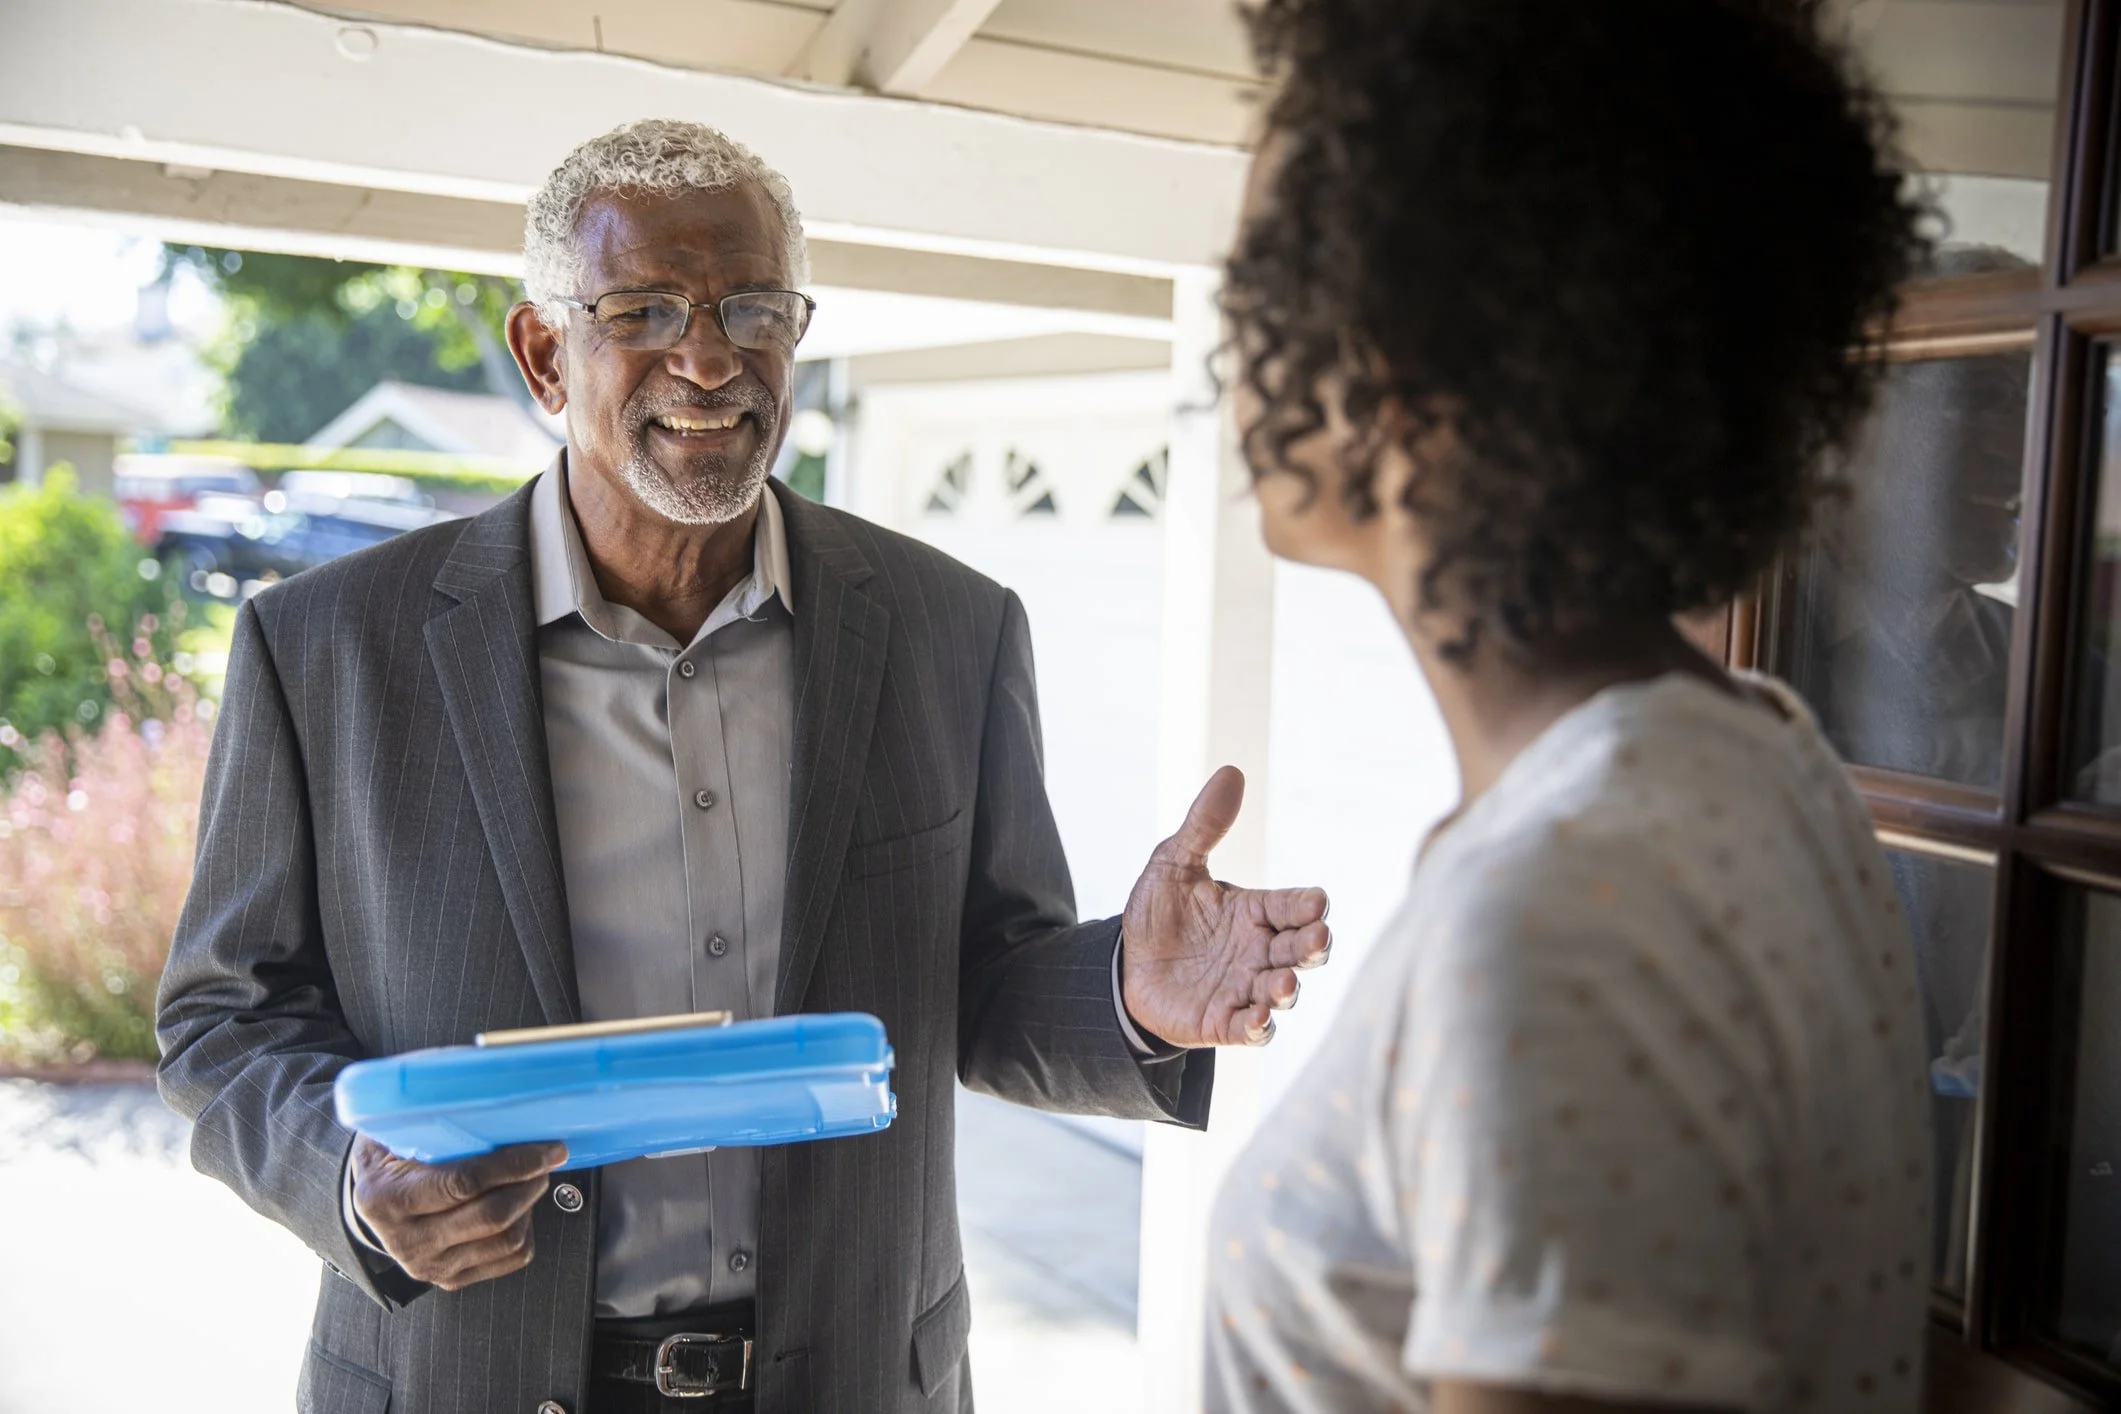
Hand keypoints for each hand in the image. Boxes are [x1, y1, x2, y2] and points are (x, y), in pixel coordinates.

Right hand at [350, 1136, 567, 1290]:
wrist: (373, 1199)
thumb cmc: (391, 1154)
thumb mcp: (397, 1129)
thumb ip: (435, 1118)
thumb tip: (493, 1098)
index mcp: (386, 1198)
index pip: (463, 1183)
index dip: (513, 1164)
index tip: (546, 1149)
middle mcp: (405, 1240)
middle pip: (492, 1216)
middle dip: (530, 1183)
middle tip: (544, 1159)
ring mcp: (429, 1265)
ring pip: (508, 1240)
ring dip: (530, 1204)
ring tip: (528, 1179)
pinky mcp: (451, 1279)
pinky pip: (510, 1258)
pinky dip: (525, 1228)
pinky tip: (516, 1206)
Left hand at [1120, 766, 1330, 1046]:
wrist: (1126, 969)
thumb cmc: (1161, 914)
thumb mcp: (1173, 864)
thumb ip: (1204, 825)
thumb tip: (1232, 771)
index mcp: (1255, 911)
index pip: (1293, 905)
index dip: (1307, 905)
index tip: (1316, 902)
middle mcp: (1260, 950)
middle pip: (1301, 949)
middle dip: (1313, 945)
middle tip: (1316, 939)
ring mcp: (1246, 988)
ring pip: (1283, 991)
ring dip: (1287, 990)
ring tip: (1282, 986)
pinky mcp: (1227, 1021)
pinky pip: (1253, 1029)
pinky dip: (1260, 1027)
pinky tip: (1258, 1020)